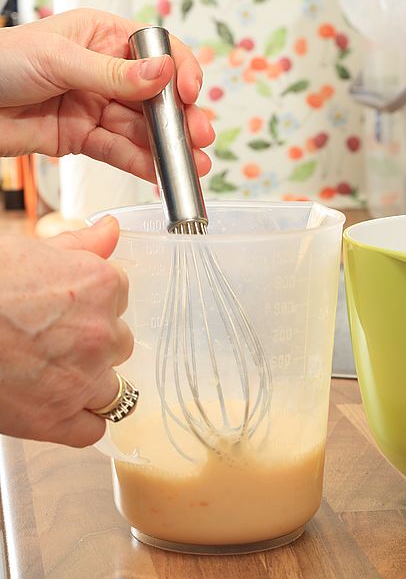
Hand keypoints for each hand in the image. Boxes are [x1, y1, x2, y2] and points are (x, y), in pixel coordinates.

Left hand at [0, 8, 213, 178]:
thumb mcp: (59, 58)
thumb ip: (114, 74)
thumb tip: (162, 74)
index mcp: (101, 37)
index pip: (155, 51)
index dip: (178, 72)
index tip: (189, 93)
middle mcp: (105, 72)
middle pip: (154, 97)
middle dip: (179, 119)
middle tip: (199, 137)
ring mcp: (97, 107)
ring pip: (140, 130)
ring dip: (166, 149)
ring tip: (191, 165)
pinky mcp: (85, 137)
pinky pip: (119, 151)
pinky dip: (140, 164)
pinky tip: (160, 174)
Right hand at [0, 216, 133, 446]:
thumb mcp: (31, 252)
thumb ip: (81, 244)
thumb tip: (111, 229)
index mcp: (100, 287)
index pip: (120, 298)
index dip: (94, 305)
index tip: (71, 310)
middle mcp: (101, 333)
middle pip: (120, 343)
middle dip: (95, 344)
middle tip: (57, 343)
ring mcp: (84, 378)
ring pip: (115, 387)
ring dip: (92, 383)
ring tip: (54, 375)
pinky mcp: (58, 418)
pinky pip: (94, 428)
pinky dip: (81, 420)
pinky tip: (58, 406)